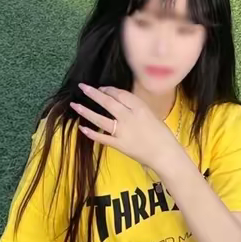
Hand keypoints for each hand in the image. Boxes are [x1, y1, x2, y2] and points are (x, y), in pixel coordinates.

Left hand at [70, 84, 184, 174]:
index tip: (101, 89)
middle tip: (82, 87)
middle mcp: (129, 117)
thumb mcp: (151, 115)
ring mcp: (123, 131)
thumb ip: (136, 109)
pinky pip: (103, 138)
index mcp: (139, 108)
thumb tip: (122, 104)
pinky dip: (92, 134)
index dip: (108, 90)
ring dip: (86, 111)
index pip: (120, 94)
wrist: (165, 154)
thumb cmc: (162, 135)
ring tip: (75, 105)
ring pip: (101, 119)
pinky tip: (82, 128)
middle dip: (93, 93)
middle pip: (108, 102)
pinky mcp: (120, 145)